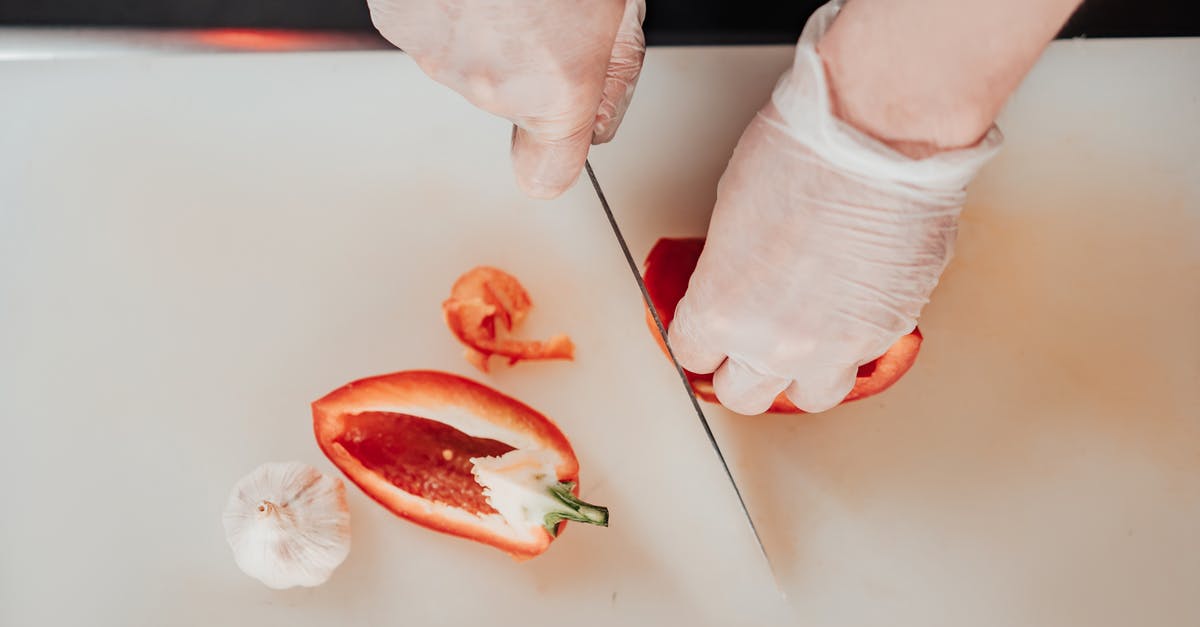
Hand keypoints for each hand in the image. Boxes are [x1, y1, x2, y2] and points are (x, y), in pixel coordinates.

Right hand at [368, 0, 645, 198]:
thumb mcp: (616, 4)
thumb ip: (612, 64)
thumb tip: (601, 103)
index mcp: (554, 87)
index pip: (549, 175)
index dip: (560, 149)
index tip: (569, 128)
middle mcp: (490, 87)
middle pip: (513, 100)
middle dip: (532, 58)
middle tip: (548, 3)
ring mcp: (437, 54)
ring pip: (469, 60)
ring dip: (486, 28)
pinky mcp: (397, 19)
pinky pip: (431, 25)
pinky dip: (447, 5)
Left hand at [668, 2, 1001, 414]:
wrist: (881, 134)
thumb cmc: (802, 150)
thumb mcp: (731, 210)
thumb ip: (729, 269)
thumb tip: (740, 281)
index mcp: (722, 312)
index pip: (693, 356)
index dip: (701, 339)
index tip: (707, 331)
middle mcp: (775, 343)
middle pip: (744, 394)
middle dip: (742, 368)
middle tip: (751, 339)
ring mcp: (837, 346)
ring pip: (809, 395)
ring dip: (801, 371)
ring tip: (806, 334)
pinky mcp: (890, 331)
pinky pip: (862, 359)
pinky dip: (852, 342)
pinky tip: (850, 306)